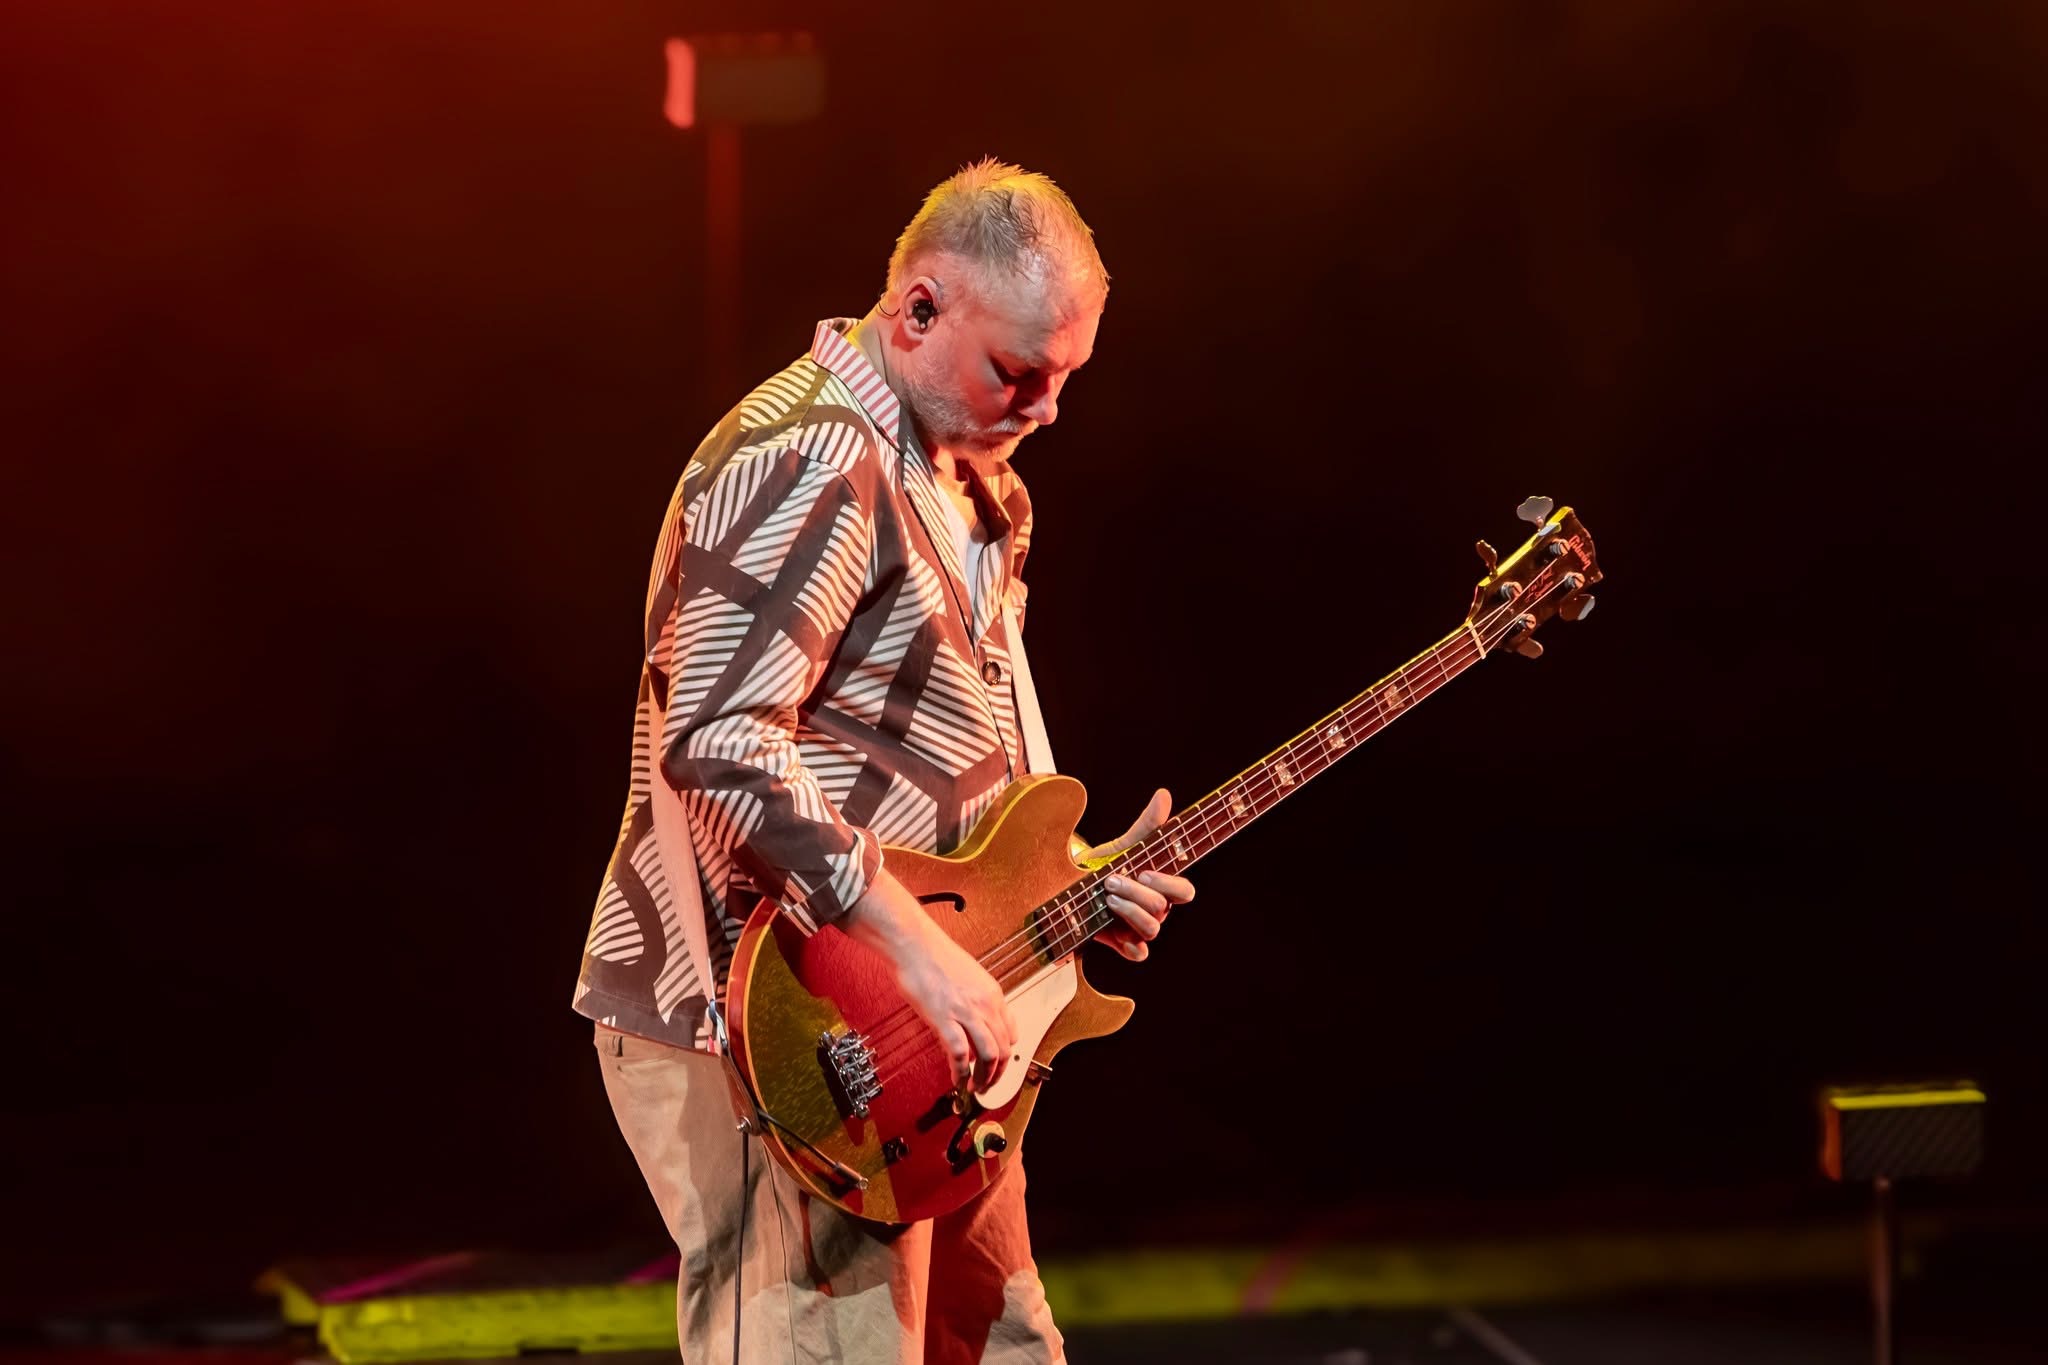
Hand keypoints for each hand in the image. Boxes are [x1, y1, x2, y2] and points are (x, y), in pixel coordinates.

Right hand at [841, 872, 1017, 1092]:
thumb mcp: (968, 976)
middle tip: (987, 1084)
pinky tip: (956, 1081)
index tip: (998, 1066)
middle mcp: (984, 1004)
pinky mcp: (944, 1018)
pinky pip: (959, 1054)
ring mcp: (965, 1012)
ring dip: (984, 1078)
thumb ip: (977, 999)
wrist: (914, 943)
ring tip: (975, 1088)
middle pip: (1003, 1048)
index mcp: (992, 993)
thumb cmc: (935, 956)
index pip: (1011, 1033)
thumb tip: (977, 1021)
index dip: (1006, 1056)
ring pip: (988, 1055)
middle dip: (997, 1073)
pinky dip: (960, 1073)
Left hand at [1078, 788, 1195, 961]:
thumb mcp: (1124, 846)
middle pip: (1164, 907)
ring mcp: (1141, 928)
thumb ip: (1147, 825)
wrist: (1070, 891)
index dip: (1170, 884)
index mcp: (1161, 887)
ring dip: (1129, 911)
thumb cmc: (1105, 867)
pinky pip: (1139, 954)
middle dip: (1138, 893)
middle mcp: (1156, 909)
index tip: (1144, 872)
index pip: (1184, 891)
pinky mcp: (1124, 943)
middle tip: (1111, 880)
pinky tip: (1112, 931)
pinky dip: (1130, 946)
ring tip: (1105, 896)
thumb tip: (1164, 794)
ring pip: (1152, 928)